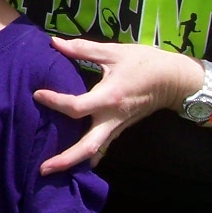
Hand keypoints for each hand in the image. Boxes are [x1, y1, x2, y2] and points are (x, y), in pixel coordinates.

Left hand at [34, 38, 202, 173]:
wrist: (174, 80)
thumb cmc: (145, 63)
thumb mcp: (114, 51)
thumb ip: (82, 48)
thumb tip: (54, 42)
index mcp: (109, 98)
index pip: (76, 107)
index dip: (55, 102)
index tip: (37, 94)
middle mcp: (112, 118)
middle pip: (87, 148)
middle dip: (65, 160)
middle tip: (42, 170)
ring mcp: (117, 128)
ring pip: (94, 152)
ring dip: (74, 163)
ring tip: (52, 170)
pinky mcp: (120, 130)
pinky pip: (102, 148)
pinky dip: (87, 156)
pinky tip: (73, 161)